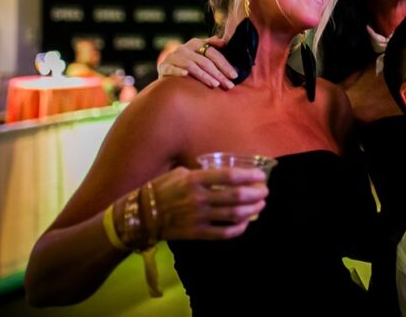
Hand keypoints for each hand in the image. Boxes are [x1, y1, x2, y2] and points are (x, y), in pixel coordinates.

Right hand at [136, 165, 269, 240]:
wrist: (140, 216)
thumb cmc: (160, 189)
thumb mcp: (179, 173)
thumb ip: (201, 172)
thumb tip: (223, 172)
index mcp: (194, 179)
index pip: (229, 176)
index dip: (249, 176)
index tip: (260, 176)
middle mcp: (198, 198)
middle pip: (236, 196)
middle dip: (255, 194)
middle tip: (265, 192)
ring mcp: (198, 217)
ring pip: (233, 215)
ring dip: (251, 210)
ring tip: (260, 206)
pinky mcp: (196, 233)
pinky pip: (222, 233)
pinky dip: (237, 229)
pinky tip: (244, 224)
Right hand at [158, 37, 235, 89]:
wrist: (166, 69)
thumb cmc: (188, 62)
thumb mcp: (200, 52)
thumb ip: (211, 46)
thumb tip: (224, 42)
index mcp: (195, 43)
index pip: (213, 53)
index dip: (224, 64)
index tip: (234, 75)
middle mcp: (184, 48)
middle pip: (204, 61)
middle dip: (218, 74)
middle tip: (228, 85)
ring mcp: (173, 57)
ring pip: (191, 66)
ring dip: (204, 75)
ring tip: (215, 85)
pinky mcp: (163, 66)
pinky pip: (171, 68)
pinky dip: (178, 71)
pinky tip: (186, 75)